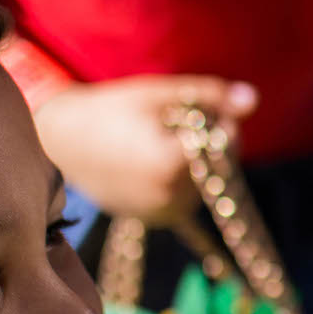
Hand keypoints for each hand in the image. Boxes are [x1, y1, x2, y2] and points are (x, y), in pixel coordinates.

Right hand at [32, 75, 256, 222]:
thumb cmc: (109, 110)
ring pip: (204, 184)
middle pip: (218, 166)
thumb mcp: (158, 94)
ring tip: (160, 140)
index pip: (224, 143)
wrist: (58, 141)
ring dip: (197, 162)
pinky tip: (153, 159)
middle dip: (209, 142)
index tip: (194, 106)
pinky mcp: (152, 219)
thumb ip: (209, 95)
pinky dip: (182, 178)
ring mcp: (159, 213)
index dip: (219, 120)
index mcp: (170, 166)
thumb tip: (254, 99)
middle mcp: (167, 198)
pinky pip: (186, 196)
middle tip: (174, 122)